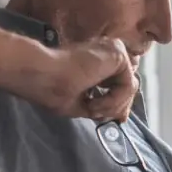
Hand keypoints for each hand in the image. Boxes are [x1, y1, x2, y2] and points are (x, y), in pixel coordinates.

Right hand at [14, 37, 138, 120]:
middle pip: (128, 86)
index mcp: (100, 62)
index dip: (120, 103)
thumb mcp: (83, 104)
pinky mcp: (118, 54)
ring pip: (130, 88)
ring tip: (92, 107)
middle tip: (95, 112)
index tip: (115, 119)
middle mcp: (109, 54)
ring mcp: (115, 51)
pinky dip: (114, 100)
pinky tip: (95, 102)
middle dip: (116, 107)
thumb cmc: (53, 89)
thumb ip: (104, 107)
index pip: (121, 83)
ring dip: (111, 106)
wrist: (42, 75)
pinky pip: (128, 85)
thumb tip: (123, 117)